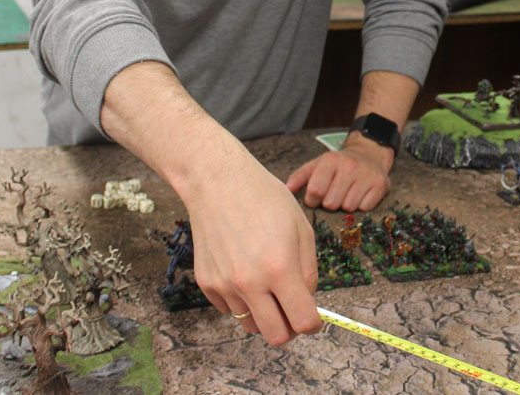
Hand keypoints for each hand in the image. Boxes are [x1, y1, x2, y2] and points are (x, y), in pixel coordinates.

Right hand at [183, 150, 321, 344]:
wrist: (217, 182)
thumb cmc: (263, 198)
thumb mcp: (301, 227)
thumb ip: (308, 270)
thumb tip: (307, 300)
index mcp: (280, 268)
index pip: (302, 321)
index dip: (313, 324)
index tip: (312, 318)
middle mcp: (250, 282)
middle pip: (276, 336)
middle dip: (289, 328)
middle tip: (290, 309)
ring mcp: (225, 285)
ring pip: (252, 325)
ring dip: (264, 312)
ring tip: (265, 282)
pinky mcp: (207, 283)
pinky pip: (230, 309)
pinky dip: (241, 300)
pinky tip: (243, 270)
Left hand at [286, 132, 393, 211]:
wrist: (369, 154)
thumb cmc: (338, 165)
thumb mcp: (317, 164)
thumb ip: (300, 176)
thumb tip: (287, 189)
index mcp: (330, 161)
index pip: (315, 190)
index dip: (312, 200)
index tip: (315, 199)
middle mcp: (349, 166)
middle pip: (331, 203)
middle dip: (329, 203)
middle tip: (333, 195)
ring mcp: (366, 175)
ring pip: (348, 207)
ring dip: (345, 205)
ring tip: (346, 194)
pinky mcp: (381, 184)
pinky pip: (365, 208)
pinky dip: (361, 206)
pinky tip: (360, 195)